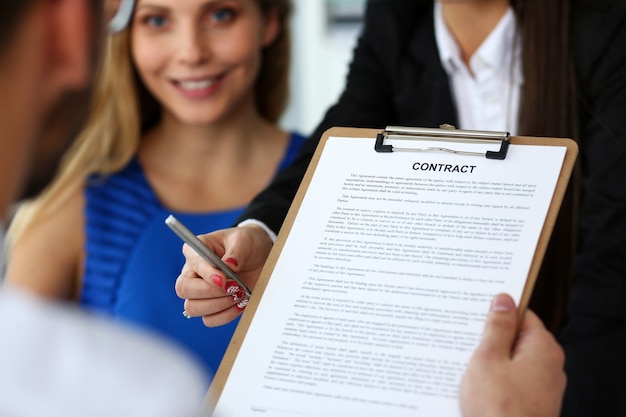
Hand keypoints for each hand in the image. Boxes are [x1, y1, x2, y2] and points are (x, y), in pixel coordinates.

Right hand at [174, 224, 273, 326]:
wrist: (259, 258)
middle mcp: (193, 273)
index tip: (224, 279)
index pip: (192, 264)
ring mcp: (200, 292)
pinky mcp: (211, 307)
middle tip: (235, 287)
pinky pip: (210, 320)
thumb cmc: (246, 244)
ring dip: (219, 305)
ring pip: (193, 308)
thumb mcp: (244, 241)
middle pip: (184, 290)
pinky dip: (226, 315)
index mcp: (195, 251)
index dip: (207, 274)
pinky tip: (240, 303)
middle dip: (211, 292)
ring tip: (239, 294)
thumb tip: (230, 265)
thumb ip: (236, 252)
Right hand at [459, 294, 565, 416]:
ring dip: (489, 362)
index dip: (498, 311)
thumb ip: (497, 327)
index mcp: (542, 347)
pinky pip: (511, 382)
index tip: (476, 310)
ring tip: (462, 364)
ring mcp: (542, 388)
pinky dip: (494, 380)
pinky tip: (473, 386)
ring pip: (511, 362)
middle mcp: (549, 366)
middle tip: (463, 339)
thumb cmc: (499, 409)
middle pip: (516, 338)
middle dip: (490, 338)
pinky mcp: (532, 404)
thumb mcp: (488, 358)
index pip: (522, 314)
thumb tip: (504, 301)